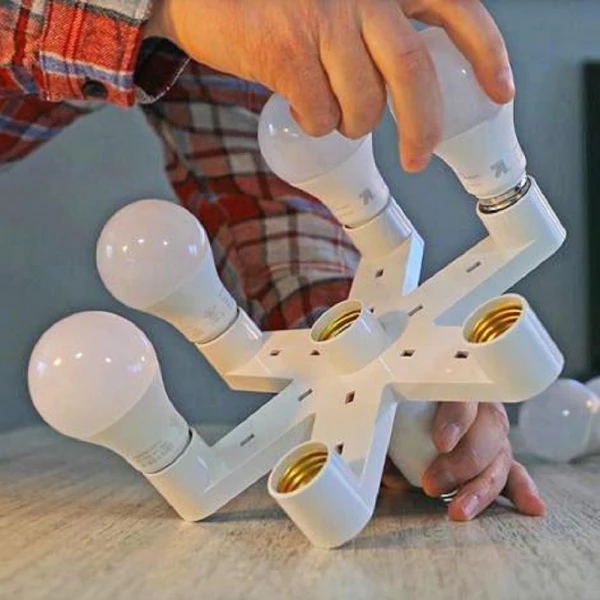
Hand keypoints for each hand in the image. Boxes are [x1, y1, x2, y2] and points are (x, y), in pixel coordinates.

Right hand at [146, 0, 513, 171]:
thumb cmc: (278, 4)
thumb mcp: (340, 5)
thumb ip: (377, 31)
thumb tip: (409, 86)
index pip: (456, 9)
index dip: (486, 52)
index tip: (498, 91)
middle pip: (412, 71)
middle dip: (421, 126)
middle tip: (417, 158)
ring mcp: (323, 22)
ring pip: (363, 104)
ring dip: (352, 125)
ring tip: (333, 113)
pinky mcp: (288, 53)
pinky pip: (321, 115)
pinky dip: (317, 125)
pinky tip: (301, 106)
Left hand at [383, 402, 545, 520]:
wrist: (409, 406)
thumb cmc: (399, 406)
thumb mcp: (390, 411)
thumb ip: (388, 431)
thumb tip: (383, 467)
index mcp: (453, 382)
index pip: (463, 393)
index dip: (456, 417)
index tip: (441, 442)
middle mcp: (480, 404)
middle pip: (488, 427)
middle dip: (462, 461)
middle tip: (432, 483)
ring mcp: (493, 432)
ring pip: (500, 455)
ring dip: (480, 486)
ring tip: (459, 509)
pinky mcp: (499, 457)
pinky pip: (514, 472)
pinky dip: (521, 490)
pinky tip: (531, 506)